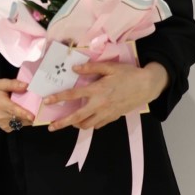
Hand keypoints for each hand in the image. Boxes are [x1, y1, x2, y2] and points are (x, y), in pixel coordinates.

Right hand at [0, 78, 34, 132]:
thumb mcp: (0, 83)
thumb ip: (13, 84)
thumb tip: (26, 85)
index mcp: (1, 104)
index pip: (14, 110)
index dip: (24, 114)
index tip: (33, 117)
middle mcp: (1, 116)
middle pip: (20, 119)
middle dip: (30, 116)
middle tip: (36, 109)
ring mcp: (2, 123)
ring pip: (20, 124)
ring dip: (26, 119)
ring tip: (28, 111)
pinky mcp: (4, 127)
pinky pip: (17, 126)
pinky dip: (21, 122)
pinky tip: (19, 115)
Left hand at [46, 61, 168, 131]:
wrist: (148, 86)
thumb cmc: (128, 74)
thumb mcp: (110, 67)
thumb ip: (91, 68)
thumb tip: (74, 69)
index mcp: (97, 89)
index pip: (73, 95)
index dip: (58, 98)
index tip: (46, 102)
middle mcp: (100, 103)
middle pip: (77, 116)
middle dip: (62, 123)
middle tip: (51, 127)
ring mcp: (107, 112)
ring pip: (88, 124)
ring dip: (77, 124)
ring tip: (69, 123)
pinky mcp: (114, 117)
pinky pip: (99, 124)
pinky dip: (91, 124)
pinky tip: (88, 121)